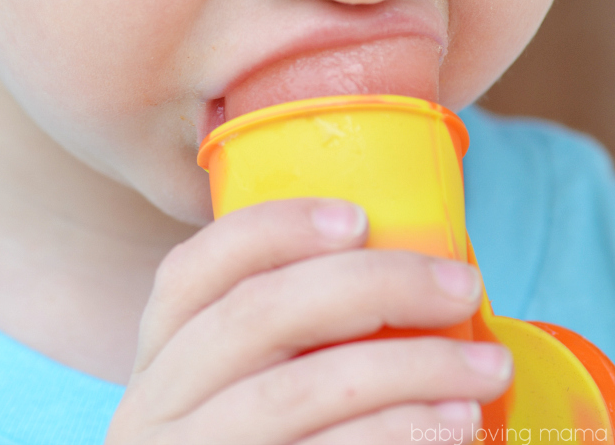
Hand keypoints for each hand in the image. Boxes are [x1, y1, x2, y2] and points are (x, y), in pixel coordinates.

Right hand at [105, 199, 511, 443]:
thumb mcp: (241, 393)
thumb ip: (287, 336)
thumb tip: (405, 270)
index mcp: (159, 357)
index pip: (192, 268)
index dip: (273, 230)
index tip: (359, 217)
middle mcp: (155, 407)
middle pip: (260, 315)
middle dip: (374, 286)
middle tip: (461, 284)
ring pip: (300, 392)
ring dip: (410, 368)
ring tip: (485, 366)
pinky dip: (397, 434)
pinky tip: (453, 424)